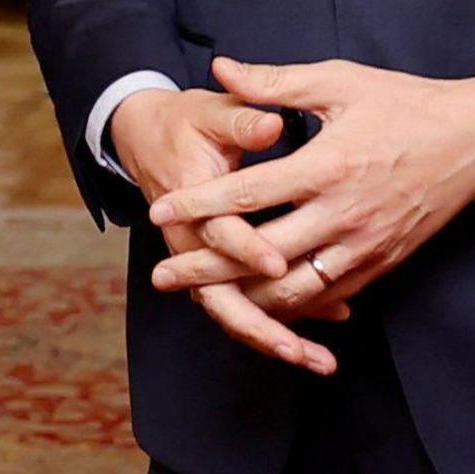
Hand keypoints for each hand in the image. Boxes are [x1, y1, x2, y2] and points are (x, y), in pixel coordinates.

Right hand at [109, 87, 328, 373]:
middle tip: (299, 351)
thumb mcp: (209, 111)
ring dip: (274, 339)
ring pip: (234, 312)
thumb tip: (270, 126)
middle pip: (221, 298)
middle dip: (261, 327)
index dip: (247, 249)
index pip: (218, 234)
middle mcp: (191, 241)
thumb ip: (241, 120)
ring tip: (319, 362)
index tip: (278, 263)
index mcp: (187, 200)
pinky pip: (247, 303)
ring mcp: (202, 261)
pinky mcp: (216, 269)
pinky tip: (329, 321)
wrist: (145, 136)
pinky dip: (283, 318)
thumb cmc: (185, 122)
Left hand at [142, 57, 474, 365]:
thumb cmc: (406, 103)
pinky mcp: (383, 262)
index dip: (197, 205)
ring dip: (246, 297)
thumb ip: (276, 82)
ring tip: (205, 298)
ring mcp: (365, 245)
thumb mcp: (340, 81)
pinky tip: (264, 305)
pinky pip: (329, 295)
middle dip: (206, 268)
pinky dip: (294, 306)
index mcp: (327, 165)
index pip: (248, 194)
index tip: (159, 211)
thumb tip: (222, 68)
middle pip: (261, 254)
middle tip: (163, 276)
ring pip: (294, 289)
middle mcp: (344, 214)